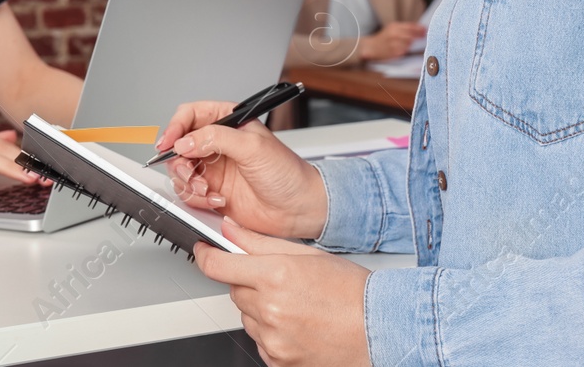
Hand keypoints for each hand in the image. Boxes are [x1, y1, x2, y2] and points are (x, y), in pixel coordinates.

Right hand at [156, 101, 327, 239]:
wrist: (300, 209)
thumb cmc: (288, 173)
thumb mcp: (253, 146)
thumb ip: (216, 138)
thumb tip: (186, 141)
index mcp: (228, 123)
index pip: (191, 115)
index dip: (176, 126)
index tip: (169, 142)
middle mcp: (218, 144)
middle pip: (180, 145)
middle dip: (179, 161)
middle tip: (189, 172)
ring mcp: (214, 169)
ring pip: (181, 171)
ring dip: (189, 183)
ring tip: (207, 189)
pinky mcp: (213, 192)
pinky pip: (190, 194)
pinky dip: (198, 199)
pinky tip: (218, 200)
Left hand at [194, 217, 371, 366]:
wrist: (379, 329)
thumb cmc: (351, 291)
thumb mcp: (307, 254)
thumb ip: (260, 242)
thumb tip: (231, 229)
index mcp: (276, 276)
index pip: (219, 266)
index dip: (206, 256)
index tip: (203, 252)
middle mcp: (270, 309)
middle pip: (234, 290)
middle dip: (247, 281)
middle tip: (278, 280)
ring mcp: (273, 339)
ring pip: (247, 317)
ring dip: (260, 308)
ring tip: (295, 304)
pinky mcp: (278, 361)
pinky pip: (260, 341)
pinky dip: (271, 332)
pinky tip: (297, 324)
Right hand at [355, 22, 425, 60]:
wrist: (371, 46)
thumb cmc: (384, 38)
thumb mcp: (393, 29)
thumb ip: (405, 28)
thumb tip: (421, 29)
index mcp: (394, 26)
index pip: (410, 26)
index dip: (419, 28)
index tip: (425, 30)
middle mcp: (394, 34)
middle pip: (411, 35)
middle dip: (418, 36)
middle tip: (424, 37)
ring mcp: (393, 43)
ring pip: (408, 43)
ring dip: (412, 44)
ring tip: (413, 43)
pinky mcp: (392, 52)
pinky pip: (403, 51)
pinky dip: (406, 50)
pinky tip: (405, 49)